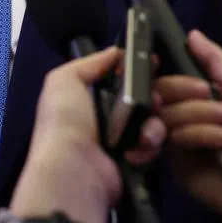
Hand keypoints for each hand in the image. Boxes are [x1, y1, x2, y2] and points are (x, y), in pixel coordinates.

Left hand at [11, 48, 162, 222]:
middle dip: (152, 97)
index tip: (154, 64)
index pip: (119, 80)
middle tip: (156, 99)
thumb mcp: (65, 80)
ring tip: (146, 132)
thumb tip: (115, 52)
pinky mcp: (133, 162)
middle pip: (140, 99)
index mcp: (86, 98)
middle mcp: (103, 119)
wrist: (73, 170)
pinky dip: (148, 146)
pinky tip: (137, 150)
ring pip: (151, 122)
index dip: (137, 72)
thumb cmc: (66, 120)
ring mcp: (119, 141)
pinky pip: (152, 146)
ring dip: (152, 125)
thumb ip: (89, 63)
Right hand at [150, 31, 221, 222]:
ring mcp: (178, 138)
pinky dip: (197, 136)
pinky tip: (220, 145)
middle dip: (192, 96)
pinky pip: (171, 139)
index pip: (170, 75)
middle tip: (217, 102)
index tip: (168, 68)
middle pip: (162, 92)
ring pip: (166, 114)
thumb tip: (191, 33)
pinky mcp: (173, 162)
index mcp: (203, 95)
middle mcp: (186, 113)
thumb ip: (217, 60)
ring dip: (202, 119)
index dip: (169, 71)